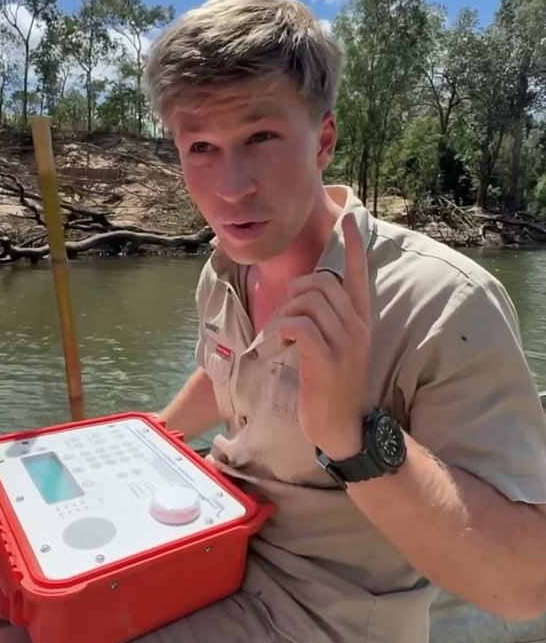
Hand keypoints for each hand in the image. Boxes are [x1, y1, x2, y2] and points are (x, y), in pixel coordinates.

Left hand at [277, 212, 370, 458]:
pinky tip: (282, 344)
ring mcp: (345, 341)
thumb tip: (302, 297)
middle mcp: (357, 325)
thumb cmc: (332, 386)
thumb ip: (326, 321)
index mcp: (360, 319)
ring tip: (283, 336)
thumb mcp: (335, 348)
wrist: (343, 426)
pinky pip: (299, 324)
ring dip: (284, 314)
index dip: (354, 244)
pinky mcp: (328, 359)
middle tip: (285, 320)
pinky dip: (283, 329)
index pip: (358, 273)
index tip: (349, 216)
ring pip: (307, 301)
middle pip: (319, 283)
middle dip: (293, 294)